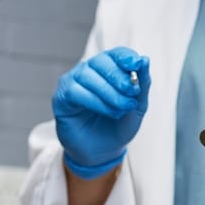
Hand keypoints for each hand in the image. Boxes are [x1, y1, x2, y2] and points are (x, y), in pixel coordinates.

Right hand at [52, 47, 149, 178]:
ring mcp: (72, 82)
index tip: (136, 64)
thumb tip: (144, 60)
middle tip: (131, 94)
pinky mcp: (61, 97)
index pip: (115, 53)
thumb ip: (142, 84)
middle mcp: (88, 71)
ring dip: (109, 93)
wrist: (102, 151)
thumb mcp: (137, 106)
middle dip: (119, 77)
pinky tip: (108, 112)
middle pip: (101, 61)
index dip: (125, 56)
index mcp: (108, 69)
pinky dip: (95, 102)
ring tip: (121, 109)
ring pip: (88, 76)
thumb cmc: (117, 126)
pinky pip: (76, 92)